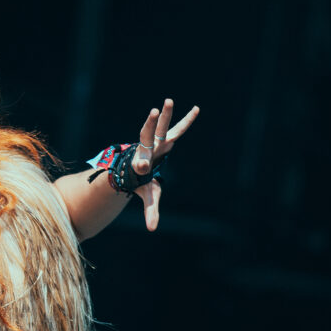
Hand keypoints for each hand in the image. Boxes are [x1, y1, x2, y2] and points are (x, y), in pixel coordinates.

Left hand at [131, 98, 199, 230]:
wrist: (134, 169)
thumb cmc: (141, 183)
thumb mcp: (147, 196)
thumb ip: (150, 210)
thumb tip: (152, 229)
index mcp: (142, 164)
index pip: (141, 163)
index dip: (142, 164)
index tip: (141, 166)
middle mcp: (148, 150)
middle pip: (148, 135)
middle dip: (151, 125)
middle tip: (154, 111)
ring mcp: (156, 143)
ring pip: (160, 127)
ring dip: (166, 115)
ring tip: (168, 101)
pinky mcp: (164, 139)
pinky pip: (176, 129)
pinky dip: (186, 121)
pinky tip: (197, 109)